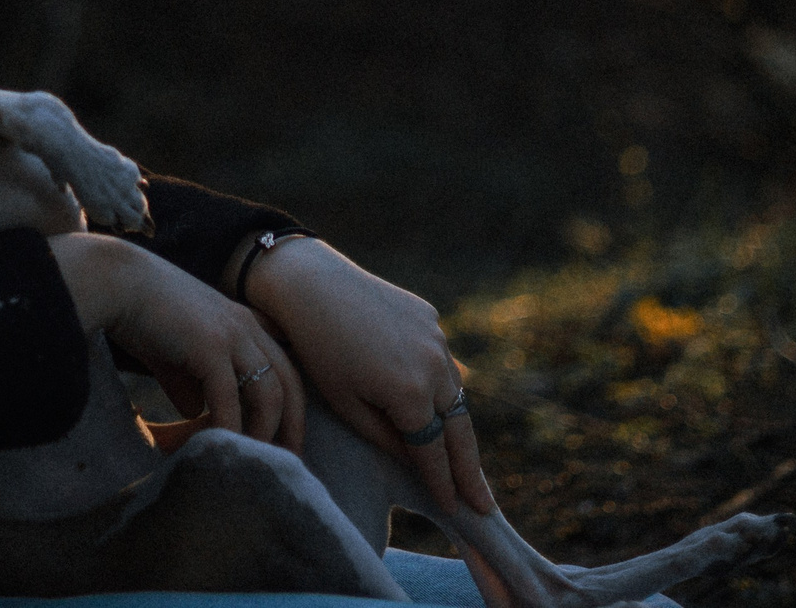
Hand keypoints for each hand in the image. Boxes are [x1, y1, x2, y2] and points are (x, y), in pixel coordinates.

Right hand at [49, 234, 303, 450]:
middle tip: (287, 463)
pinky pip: (229, 399)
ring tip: (252, 463)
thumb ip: (189, 382)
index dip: (289, 408)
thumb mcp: (173, 353)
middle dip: (292, 427)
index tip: (285, 442)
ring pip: (268, 395)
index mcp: (244, 324)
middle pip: (288, 384)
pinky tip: (220, 449)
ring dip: (263, 434)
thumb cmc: (140, 314)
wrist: (115, 282)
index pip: (283, 370)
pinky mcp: (210, 346)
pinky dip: (228, 428)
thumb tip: (196, 413)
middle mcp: (247, 328)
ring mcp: (232, 335)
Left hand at [240, 236, 493, 515]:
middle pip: (460, 429)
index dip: (444, 484)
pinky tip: (446, 410)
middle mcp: (435, 366)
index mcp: (411, 392)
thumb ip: (386, 439)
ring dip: (462, 430)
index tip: (455, 510)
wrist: (311, 285)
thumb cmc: (318, 351)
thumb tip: (418, 463)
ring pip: (457, 395)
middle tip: (484, 505)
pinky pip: (443, 363)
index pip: (434, 452)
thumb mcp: (346, 405)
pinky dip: (446, 389)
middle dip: (472, 470)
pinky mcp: (431, 318)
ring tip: (469, 465)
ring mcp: (437, 338)